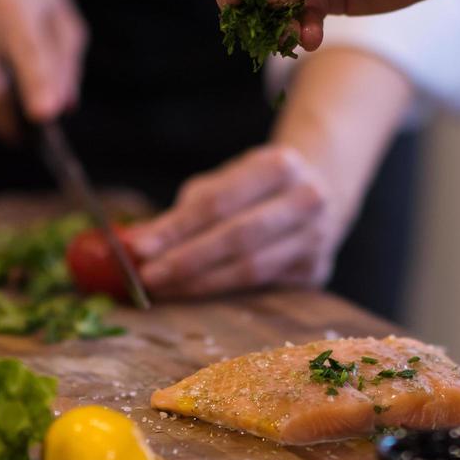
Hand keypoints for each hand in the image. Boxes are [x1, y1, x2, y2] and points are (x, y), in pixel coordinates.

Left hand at [127, 146, 344, 296]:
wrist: (322, 189)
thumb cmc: (257, 187)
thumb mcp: (226, 181)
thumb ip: (185, 211)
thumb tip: (137, 243)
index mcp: (279, 165)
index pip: (218, 202)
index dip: (176, 228)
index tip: (138, 248)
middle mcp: (307, 200)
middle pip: (237, 237)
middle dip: (187, 260)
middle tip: (148, 277)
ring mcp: (316, 238)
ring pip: (251, 269)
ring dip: (201, 282)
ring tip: (165, 288)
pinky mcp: (315, 270)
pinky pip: (261, 286)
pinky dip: (223, 291)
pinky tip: (194, 293)